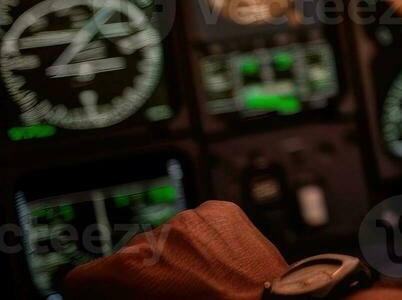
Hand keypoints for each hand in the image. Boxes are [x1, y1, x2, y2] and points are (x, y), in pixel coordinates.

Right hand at [61, 200, 288, 299]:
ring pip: (164, 238)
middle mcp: (155, 236)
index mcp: (128, 269)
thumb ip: (121, 299)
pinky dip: (200, 240)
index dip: (88, 292)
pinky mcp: (220, 210)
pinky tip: (214, 262)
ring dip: (171, 256)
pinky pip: (198, 223)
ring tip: (196, 280)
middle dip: (139, 275)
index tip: (96, 297)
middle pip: (127, 256)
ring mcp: (189, 219)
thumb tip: (106, 296)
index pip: (80, 277)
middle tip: (162, 294)